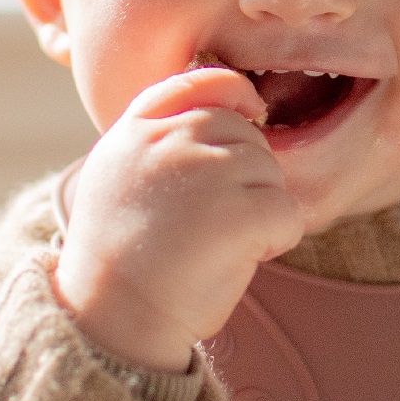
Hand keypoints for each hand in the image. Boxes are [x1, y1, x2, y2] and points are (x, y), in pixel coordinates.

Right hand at [54, 69, 306, 373]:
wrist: (111, 318)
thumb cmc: (119, 259)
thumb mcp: (116, 177)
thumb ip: (157, 141)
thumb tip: (226, 115)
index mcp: (137, 129)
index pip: (201, 82)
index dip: (235, 93)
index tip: (252, 110)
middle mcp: (171, 140)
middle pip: (246, 136)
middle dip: (245, 178)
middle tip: (210, 224)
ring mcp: (206, 172)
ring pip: (271, 174)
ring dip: (259, 212)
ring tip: (216, 245)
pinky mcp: (239, 211)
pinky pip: (288, 211)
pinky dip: (277, 240)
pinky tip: (240, 259)